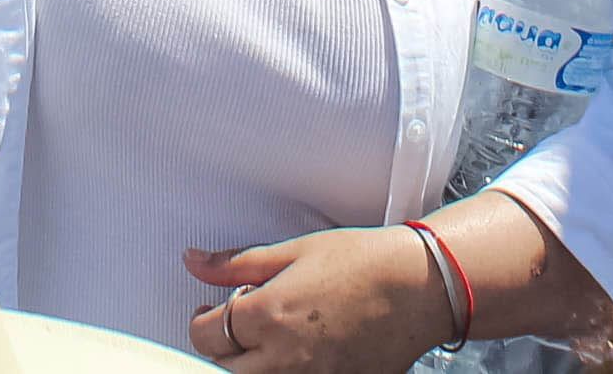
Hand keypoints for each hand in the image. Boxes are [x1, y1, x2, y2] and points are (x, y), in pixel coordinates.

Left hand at [181, 226, 450, 369]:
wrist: (418, 288)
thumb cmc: (363, 263)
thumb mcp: (295, 251)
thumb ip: (238, 263)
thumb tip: (194, 261)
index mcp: (268, 315)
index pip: (206, 333)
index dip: (201, 319)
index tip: (211, 310)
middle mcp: (283, 356)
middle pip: (222, 367)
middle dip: (222, 348)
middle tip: (237, 328)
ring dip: (250, 365)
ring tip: (267, 342)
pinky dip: (284, 371)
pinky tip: (296, 354)